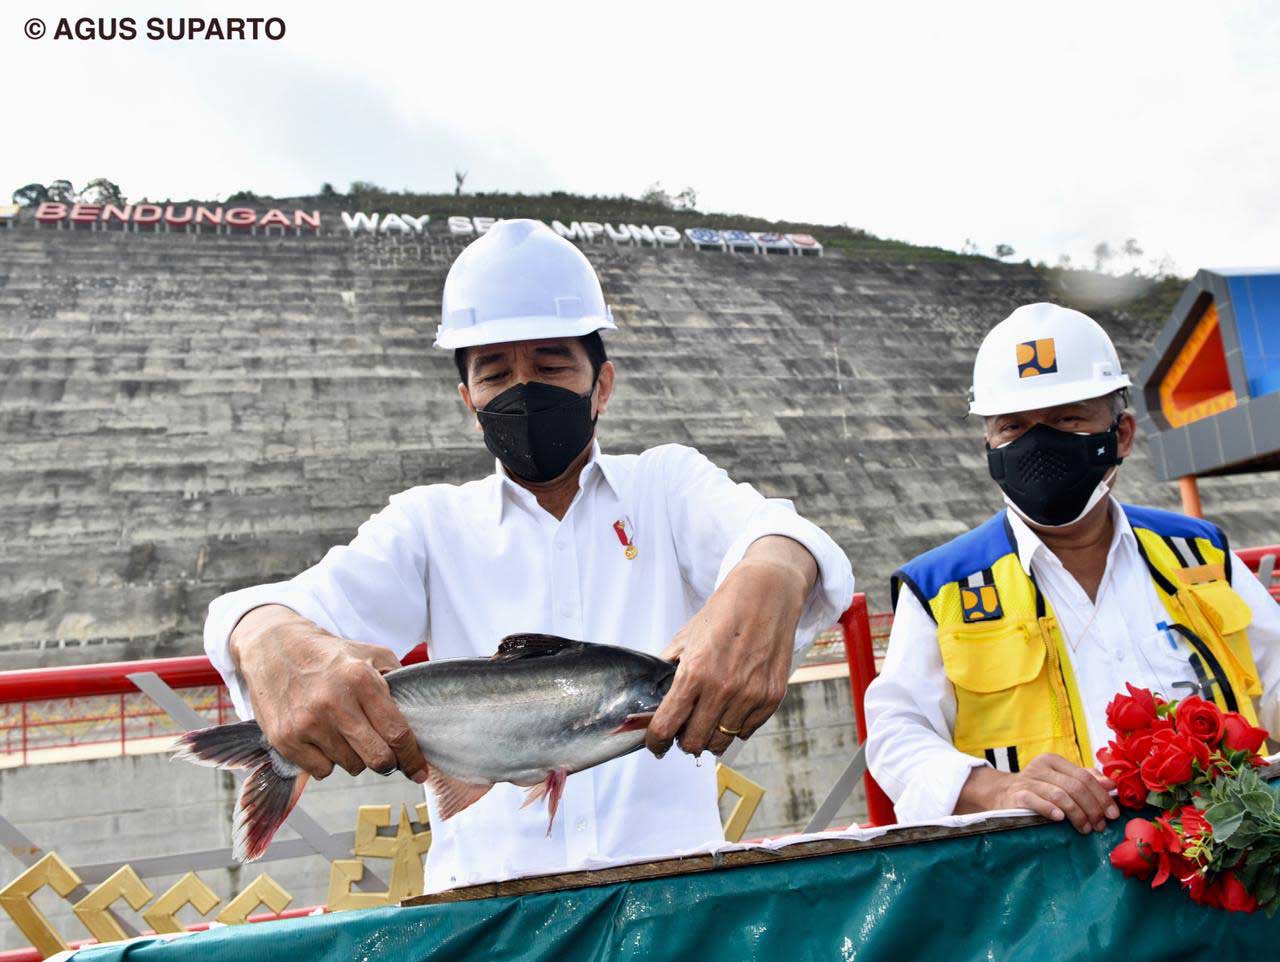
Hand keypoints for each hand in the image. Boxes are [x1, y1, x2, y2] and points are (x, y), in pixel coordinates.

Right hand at [229, 605, 428, 783]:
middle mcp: (334, 702)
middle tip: (386, 756)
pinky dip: (327, 761)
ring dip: (355, 757)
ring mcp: (307, 723)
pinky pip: (322, 771)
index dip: (412, 757)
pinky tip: (322, 738)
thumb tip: (422, 712)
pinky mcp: (285, 739)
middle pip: (377, 758)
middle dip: (388, 763)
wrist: (273, 648)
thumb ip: (399, 679)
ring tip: (345, 732)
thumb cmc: (329, 656)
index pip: (397, 732)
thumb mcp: (370, 654)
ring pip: (351, 766)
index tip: (420, 771)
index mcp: (360, 680)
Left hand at [645, 537, 816, 757]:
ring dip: (710, 736)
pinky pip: (746, 731)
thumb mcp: (687, 636)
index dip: (655, 742)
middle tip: (683, 731)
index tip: (655, 744)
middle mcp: (723, 689)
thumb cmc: (724, 612)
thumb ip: (667, 667)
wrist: (767, 594)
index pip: (666, 727)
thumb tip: (652, 695)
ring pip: (721, 742)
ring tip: (707, 720)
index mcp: (695, 673)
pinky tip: (731, 709)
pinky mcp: (772, 697)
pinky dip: (735, 726)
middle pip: (694, 743)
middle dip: (683, 741)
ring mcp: (750, 696)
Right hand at [957, 753, 1119, 833]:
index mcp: (1054, 761)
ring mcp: (1028, 781)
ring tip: (1085, 829)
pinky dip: (1050, 810)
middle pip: (1075, 787)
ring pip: (1060, 795)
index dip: (1102, 796)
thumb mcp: (1061, 780)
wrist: (1002, 795)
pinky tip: (1060, 819)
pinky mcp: (1017, 795)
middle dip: (1092, 808)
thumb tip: (1112, 785)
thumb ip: (1086, 780)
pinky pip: (1036, 801)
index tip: (1113, 814)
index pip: (1085, 776)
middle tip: (1100, 826)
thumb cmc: (1039, 789)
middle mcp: (1041, 768)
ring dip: (1078, 814)